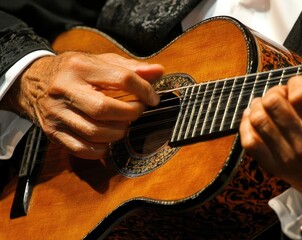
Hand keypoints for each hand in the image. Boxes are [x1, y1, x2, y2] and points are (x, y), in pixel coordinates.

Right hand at [5, 52, 163, 158]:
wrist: (32, 81)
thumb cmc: (73, 71)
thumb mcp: (100, 61)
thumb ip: (130, 67)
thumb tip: (158, 72)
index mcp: (80, 67)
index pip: (121, 78)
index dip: (145, 90)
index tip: (153, 98)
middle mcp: (65, 90)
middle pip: (105, 108)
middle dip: (130, 113)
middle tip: (137, 110)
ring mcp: (57, 114)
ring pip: (95, 132)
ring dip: (118, 132)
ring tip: (123, 124)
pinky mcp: (53, 133)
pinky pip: (82, 149)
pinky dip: (102, 149)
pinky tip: (107, 139)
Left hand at [239, 36, 301, 198]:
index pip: (298, 95)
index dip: (293, 82)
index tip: (296, 84)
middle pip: (273, 104)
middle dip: (274, 91)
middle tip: (278, 94)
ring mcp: (286, 155)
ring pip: (258, 119)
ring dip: (257, 105)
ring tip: (264, 104)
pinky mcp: (272, 165)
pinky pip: (248, 141)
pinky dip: (246, 124)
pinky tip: (252, 117)